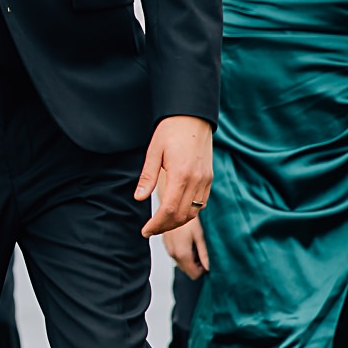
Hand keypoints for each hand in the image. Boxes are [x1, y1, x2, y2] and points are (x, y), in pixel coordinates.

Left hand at [137, 114, 212, 236]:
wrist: (193, 117)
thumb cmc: (171, 131)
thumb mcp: (154, 151)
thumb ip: (148, 177)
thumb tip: (139, 198)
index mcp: (181, 175)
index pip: (168, 210)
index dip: (156, 224)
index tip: (145, 230)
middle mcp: (196, 181)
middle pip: (182, 216)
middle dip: (164, 227)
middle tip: (150, 230)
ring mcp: (205, 181)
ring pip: (193, 213)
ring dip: (177, 222)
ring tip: (161, 224)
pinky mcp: (209, 179)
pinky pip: (201, 204)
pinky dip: (189, 212)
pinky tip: (176, 211)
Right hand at [163, 219, 209, 279]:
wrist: (172, 206)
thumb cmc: (188, 219)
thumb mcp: (200, 236)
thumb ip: (204, 254)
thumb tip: (209, 268)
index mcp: (182, 253)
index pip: (194, 275)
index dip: (203, 269)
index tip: (208, 258)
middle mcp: (173, 254)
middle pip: (188, 270)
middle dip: (197, 264)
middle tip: (202, 249)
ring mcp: (168, 249)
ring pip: (182, 263)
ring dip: (190, 258)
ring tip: (195, 243)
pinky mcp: (166, 244)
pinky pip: (177, 255)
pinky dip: (184, 252)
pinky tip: (188, 239)